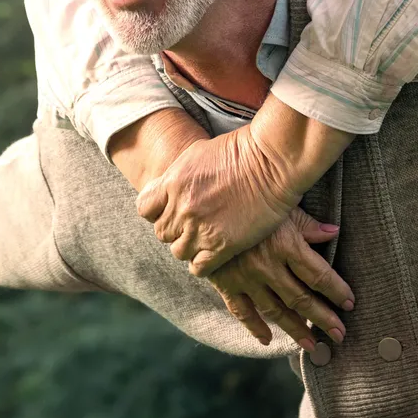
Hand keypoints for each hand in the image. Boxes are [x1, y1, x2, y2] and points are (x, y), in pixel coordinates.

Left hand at [136, 126, 309, 275]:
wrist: (272, 161)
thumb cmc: (241, 150)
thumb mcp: (198, 153)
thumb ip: (178, 175)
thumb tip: (170, 187)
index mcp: (173, 182)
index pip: (144, 208)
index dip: (157, 211)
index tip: (171, 210)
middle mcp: (182, 208)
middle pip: (162, 232)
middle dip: (175, 229)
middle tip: (193, 225)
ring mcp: (201, 228)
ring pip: (178, 251)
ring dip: (189, 247)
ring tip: (204, 239)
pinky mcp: (222, 245)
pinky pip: (199, 267)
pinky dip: (203, 263)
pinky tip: (214, 254)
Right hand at [208, 207, 353, 348]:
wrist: (205, 204)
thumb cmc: (249, 199)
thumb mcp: (281, 206)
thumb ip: (307, 224)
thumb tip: (334, 232)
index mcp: (286, 245)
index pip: (319, 275)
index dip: (337, 291)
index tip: (350, 303)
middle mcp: (268, 266)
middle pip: (302, 298)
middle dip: (324, 318)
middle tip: (340, 335)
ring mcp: (246, 278)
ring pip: (276, 310)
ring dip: (296, 330)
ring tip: (312, 346)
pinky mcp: (225, 283)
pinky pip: (242, 311)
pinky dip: (255, 327)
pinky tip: (267, 339)